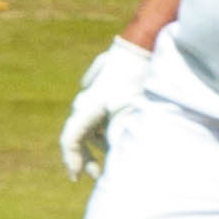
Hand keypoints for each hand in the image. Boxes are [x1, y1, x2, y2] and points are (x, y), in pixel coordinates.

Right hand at [57, 38, 148, 182]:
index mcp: (88, 107)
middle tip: (98, 172)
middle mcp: (86, 98)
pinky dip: (105, 122)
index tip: (77, 177)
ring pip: (90, 119)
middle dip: (87, 154)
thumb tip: (114, 155)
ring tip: (112, 152)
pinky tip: (117, 128)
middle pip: (79, 131)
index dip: (72, 161)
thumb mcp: (133, 114)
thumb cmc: (141, 79)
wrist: (147, 41)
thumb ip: (120, 137)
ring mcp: (95, 87)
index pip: (70, 139)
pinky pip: (99, 106)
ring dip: (97, 138)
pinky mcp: (106, 79)